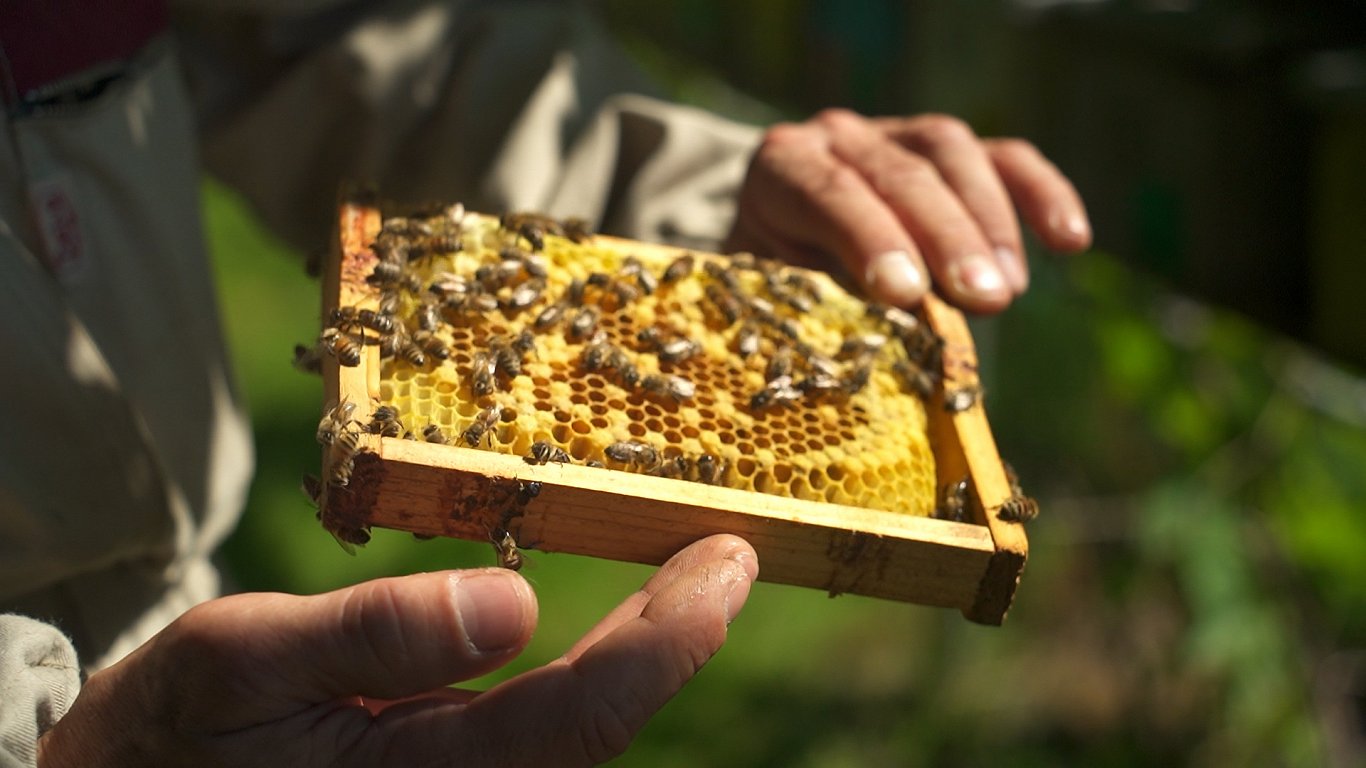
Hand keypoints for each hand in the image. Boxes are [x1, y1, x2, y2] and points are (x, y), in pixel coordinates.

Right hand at [38, 534, 757, 766]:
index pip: (581, 719)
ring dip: (647, 655)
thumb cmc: (175, 726)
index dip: (670, 640)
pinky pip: (549, 735)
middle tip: (729, 553)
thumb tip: (516, 603)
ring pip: (583, 736)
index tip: (728, 559)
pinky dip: (600, 673)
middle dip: (676, 639)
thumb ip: (373, 635)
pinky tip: (623, 630)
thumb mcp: (241, 657)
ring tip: (692, 573)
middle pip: (601, 727)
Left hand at [725, 109, 1091, 313]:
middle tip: (982, 301)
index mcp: (783, 167)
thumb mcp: (782, 297)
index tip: (906, 294)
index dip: (870, 240)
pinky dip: (1042, 194)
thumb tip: (886, 358)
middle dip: (944, 239)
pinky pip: (1006, 158)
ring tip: (1008, 290)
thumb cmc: (778, 284)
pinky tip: (1071, 240)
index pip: (827, 191)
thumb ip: (826, 309)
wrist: (782, 240)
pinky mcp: (954, 150)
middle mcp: (841, 137)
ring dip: (988, 224)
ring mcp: (900, 134)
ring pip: (954, 154)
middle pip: (901, 175)